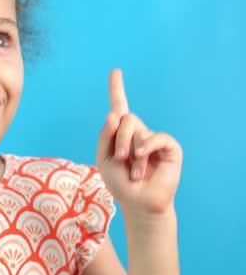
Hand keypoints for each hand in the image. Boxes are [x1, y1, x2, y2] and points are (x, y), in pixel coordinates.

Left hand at [96, 69, 182, 214]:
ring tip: (134, 171)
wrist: (137, 202)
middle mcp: (138, 132)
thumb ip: (106, 135)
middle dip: (119, 139)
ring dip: (130, 151)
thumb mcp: (104, 158)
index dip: (117, 88)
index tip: (115, 71)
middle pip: (125, 118)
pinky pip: (157, 137)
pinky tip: (142, 160)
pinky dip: (147, 148)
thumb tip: (114, 113)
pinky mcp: (169, 147)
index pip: (119, 107)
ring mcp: (154, 138)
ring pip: (138, 129)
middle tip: (119, 158)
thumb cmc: (119, 182)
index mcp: (120, 133)